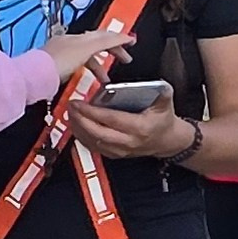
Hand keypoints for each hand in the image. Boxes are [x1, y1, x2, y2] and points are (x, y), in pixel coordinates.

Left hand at [45, 23, 128, 82]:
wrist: (34, 75)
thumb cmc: (58, 63)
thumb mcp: (86, 49)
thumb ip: (105, 42)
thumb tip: (122, 36)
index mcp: (79, 38)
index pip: (103, 35)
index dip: (119, 38)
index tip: (132, 41)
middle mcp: (70, 42)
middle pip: (96, 43)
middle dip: (112, 50)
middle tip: (125, 59)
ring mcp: (62, 54)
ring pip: (86, 56)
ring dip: (99, 65)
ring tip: (106, 79)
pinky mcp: (56, 67)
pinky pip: (77, 65)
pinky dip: (86, 71)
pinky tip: (87, 79)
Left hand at [73, 87, 197, 162]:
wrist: (166, 142)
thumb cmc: (163, 122)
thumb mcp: (166, 104)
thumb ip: (163, 93)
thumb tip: (160, 84)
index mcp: (139, 128)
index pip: (111, 120)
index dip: (93, 112)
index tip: (80, 103)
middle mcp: (128, 142)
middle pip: (98, 133)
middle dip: (81, 120)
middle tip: (71, 106)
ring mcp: (120, 150)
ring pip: (93, 142)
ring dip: (78, 128)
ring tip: (71, 113)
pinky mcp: (114, 154)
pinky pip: (93, 147)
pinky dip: (82, 137)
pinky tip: (76, 125)